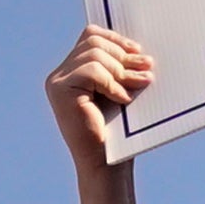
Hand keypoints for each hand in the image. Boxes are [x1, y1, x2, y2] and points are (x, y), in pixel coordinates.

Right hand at [47, 26, 151, 166]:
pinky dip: (112, 82)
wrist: (105, 166)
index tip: (139, 52)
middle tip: (147, 68)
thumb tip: (137, 48)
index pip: (91, 36)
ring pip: (94, 54)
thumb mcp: (118, 91)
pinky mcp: (60, 92)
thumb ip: (118, 68)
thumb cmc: (116, 133)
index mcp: (70, 73)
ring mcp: (57, 83)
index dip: (116, 39)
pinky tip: (123, 99)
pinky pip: (92, 71)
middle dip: (123, 54)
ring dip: (122, 69)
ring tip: (141, 83)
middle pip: (93, 41)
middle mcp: (58, 76)